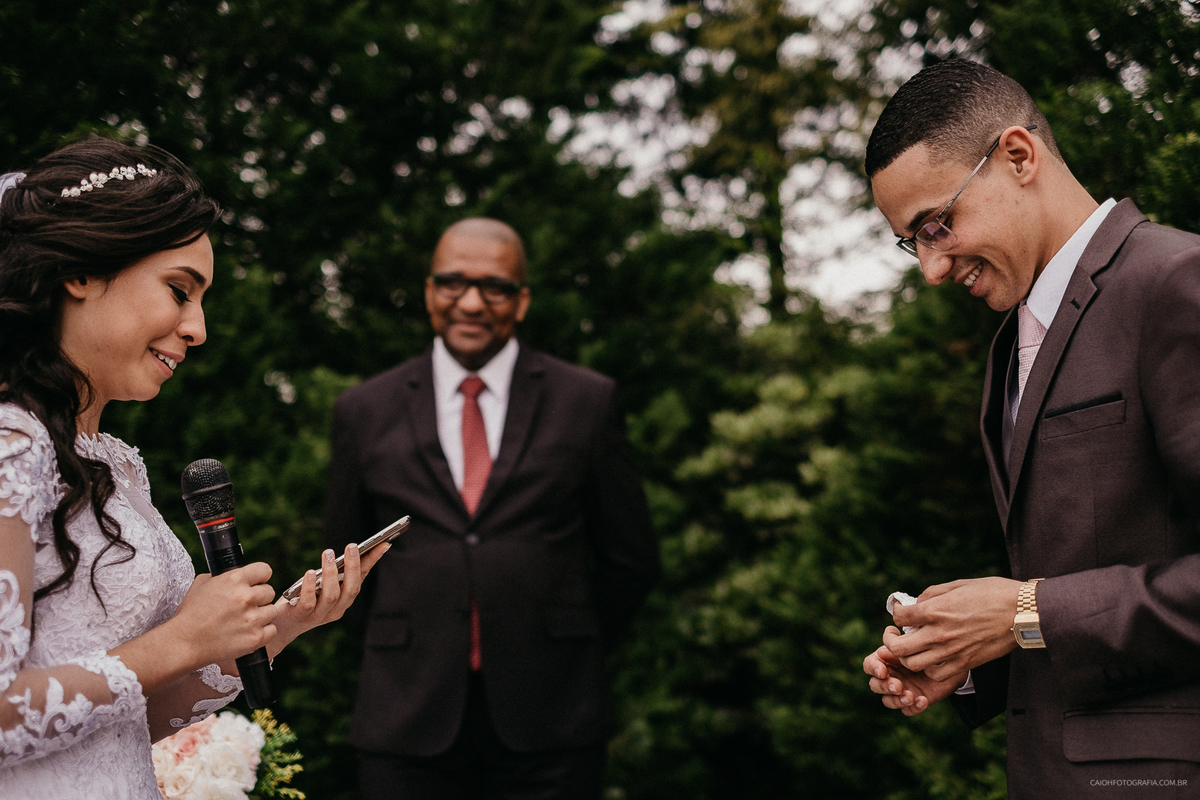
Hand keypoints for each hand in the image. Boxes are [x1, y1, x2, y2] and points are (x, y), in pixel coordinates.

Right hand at [172, 562, 278, 667]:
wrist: (183, 643)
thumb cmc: (190, 614)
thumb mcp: (203, 584)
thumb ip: (225, 576)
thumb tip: (240, 574)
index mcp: (234, 579)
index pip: (265, 570)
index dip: (259, 578)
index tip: (254, 584)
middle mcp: (246, 597)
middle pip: (270, 591)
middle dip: (259, 598)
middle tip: (244, 607)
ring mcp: (252, 619)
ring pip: (272, 611)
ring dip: (262, 615)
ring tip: (244, 621)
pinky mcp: (255, 638)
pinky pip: (272, 630)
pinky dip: (263, 632)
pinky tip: (248, 632)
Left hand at [269, 541, 390, 654]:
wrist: (282, 624)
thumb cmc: (304, 596)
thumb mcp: (324, 582)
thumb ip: (339, 570)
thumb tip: (355, 548)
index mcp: (345, 599)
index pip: (362, 578)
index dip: (372, 561)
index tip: (382, 543)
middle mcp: (337, 610)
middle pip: (351, 589)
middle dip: (353, 567)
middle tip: (352, 546)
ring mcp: (320, 615)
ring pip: (332, 596)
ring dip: (331, 574)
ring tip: (328, 553)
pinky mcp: (301, 616)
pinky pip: (308, 603)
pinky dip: (310, 587)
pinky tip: (310, 573)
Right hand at [864, 633, 966, 715]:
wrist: (952, 660)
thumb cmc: (931, 646)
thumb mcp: (917, 641)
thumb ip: (900, 642)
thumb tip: (885, 645)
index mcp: (886, 659)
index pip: (869, 665)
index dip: (873, 668)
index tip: (882, 671)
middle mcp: (891, 676)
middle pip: (875, 685)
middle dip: (884, 687)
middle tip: (898, 686)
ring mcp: (901, 690)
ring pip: (887, 701)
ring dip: (897, 700)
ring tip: (910, 696)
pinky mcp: (913, 702)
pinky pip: (907, 710)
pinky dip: (913, 708)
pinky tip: (923, 700)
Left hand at [886, 577, 1021, 680]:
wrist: (1023, 612)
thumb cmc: (992, 593)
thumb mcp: (958, 584)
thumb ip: (932, 594)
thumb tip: (916, 602)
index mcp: (935, 610)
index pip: (900, 617)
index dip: (897, 614)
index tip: (903, 613)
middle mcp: (939, 633)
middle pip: (898, 648)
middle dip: (890, 642)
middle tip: (895, 635)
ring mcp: (951, 651)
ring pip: (913, 664)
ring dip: (908, 657)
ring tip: (913, 648)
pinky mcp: (965, 663)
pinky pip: (936, 674)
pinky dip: (929, 668)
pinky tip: (933, 658)